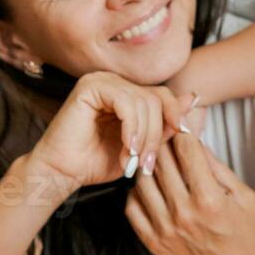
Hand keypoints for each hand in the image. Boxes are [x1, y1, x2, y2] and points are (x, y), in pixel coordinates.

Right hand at [29, 72, 194, 191]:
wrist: (62, 173)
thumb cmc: (96, 162)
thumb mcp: (141, 145)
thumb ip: (164, 124)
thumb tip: (193, 98)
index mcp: (127, 92)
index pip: (163, 96)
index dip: (172, 119)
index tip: (172, 144)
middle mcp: (115, 82)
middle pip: (156, 98)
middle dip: (157, 134)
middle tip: (147, 163)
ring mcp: (102, 80)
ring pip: (144, 102)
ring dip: (144, 136)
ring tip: (134, 160)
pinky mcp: (90, 86)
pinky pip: (126, 102)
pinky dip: (131, 128)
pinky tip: (125, 147)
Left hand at [124, 132, 254, 254]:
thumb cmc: (244, 236)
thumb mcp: (244, 197)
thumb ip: (219, 168)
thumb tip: (196, 140)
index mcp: (210, 199)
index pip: (186, 150)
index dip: (183, 131)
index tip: (181, 125)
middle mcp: (184, 213)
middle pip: (161, 161)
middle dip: (162, 142)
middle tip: (163, 135)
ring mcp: (165, 229)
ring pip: (142, 181)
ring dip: (148, 165)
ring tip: (155, 160)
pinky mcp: (153, 243)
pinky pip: (132, 207)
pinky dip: (136, 192)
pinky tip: (148, 187)